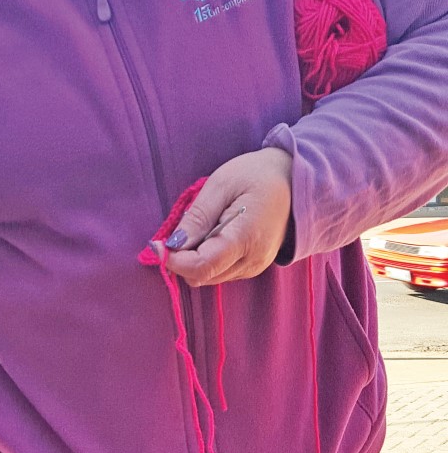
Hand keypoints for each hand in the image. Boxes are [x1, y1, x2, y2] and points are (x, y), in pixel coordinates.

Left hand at [153, 148, 293, 286]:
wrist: (296, 180)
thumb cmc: (257, 174)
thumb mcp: (222, 184)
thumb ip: (198, 217)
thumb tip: (173, 244)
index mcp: (246, 238)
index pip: (201, 266)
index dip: (173, 260)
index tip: (157, 244)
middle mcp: (253, 261)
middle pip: (202, 276)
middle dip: (181, 259)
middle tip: (177, 231)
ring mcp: (256, 267)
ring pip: (209, 277)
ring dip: (193, 259)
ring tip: (199, 227)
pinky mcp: (254, 266)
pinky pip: (220, 272)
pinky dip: (206, 259)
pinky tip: (210, 235)